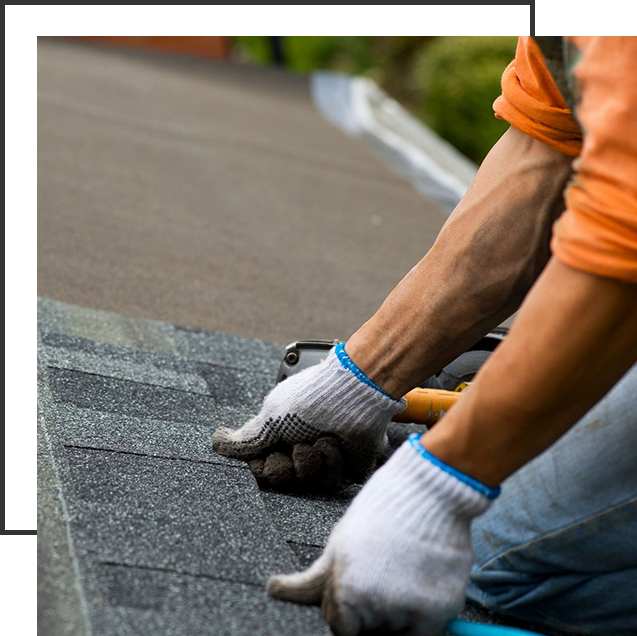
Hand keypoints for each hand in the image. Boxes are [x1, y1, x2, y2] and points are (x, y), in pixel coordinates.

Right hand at [211, 344, 405, 491]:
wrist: (353, 394)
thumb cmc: (311, 400)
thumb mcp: (271, 418)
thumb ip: (246, 439)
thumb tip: (217, 443)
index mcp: (279, 435)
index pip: (261, 468)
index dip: (263, 467)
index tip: (269, 454)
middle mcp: (299, 447)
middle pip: (282, 480)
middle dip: (288, 466)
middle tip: (296, 448)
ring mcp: (322, 458)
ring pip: (306, 484)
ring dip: (312, 460)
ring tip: (321, 439)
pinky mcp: (346, 467)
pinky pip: (331, 482)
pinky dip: (332, 461)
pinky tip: (334, 444)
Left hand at [267, 434, 496, 633]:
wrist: (429, 491)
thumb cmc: (381, 511)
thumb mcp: (339, 542)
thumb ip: (312, 580)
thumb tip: (273, 589)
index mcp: (345, 591)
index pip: (339, 627)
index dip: (347, 607)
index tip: (358, 586)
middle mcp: (375, 607)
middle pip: (368, 631)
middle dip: (372, 612)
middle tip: (383, 575)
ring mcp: (410, 611)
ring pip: (396, 631)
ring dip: (397, 612)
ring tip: (402, 571)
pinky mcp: (440, 611)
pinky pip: (424, 632)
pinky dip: (422, 614)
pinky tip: (419, 580)